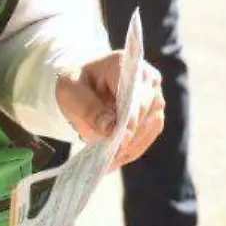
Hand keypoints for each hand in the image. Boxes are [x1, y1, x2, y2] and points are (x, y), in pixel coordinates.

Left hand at [56, 53, 165, 169]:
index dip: (130, 119)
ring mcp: (153, 96)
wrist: (80, 87)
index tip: (120, 140)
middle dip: (130, 136)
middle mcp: (145, 78)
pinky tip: (117, 159)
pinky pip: (148, 135)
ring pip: (150, 126)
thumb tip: (111, 130)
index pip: (134, 93)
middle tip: (112, 157)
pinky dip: (133, 148)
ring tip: (111, 161)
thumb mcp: (71, 93)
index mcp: (124, 64)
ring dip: (132, 146)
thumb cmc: (74, 85)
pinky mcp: (153, 114)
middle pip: (146, 111)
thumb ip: (90, 109)